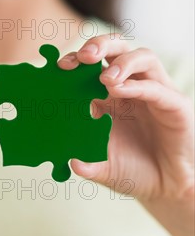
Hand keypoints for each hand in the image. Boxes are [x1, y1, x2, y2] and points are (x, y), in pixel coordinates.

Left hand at [59, 34, 193, 203]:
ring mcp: (154, 93)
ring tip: (104, 77)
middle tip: (84, 56)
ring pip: (143, 57)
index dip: (78, 59)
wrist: (167, 189)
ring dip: (122, 61)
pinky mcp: (174, 105)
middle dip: (100, 45)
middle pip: (118, 49)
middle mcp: (132, 87)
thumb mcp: (104, 168)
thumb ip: (88, 165)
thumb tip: (71, 163)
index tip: (61, 66)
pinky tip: (121, 90)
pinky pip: (157, 88)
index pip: (94, 63)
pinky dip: (137, 85)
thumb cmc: (134, 171)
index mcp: (110, 95)